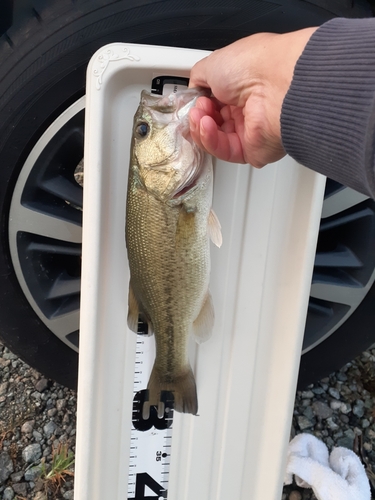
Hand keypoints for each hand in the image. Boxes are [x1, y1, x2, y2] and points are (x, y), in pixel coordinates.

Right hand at [189, 29, 316, 166]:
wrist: (277, 84)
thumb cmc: (255, 66)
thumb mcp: (213, 63)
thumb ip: (198, 78)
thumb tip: (193, 87)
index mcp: (241, 87)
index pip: (213, 103)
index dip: (198, 103)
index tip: (192, 100)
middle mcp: (247, 109)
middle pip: (212, 123)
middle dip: (198, 116)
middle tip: (197, 107)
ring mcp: (250, 130)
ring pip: (214, 139)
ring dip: (201, 128)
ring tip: (200, 115)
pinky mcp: (252, 150)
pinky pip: (224, 151)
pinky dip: (210, 140)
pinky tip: (206, 126)